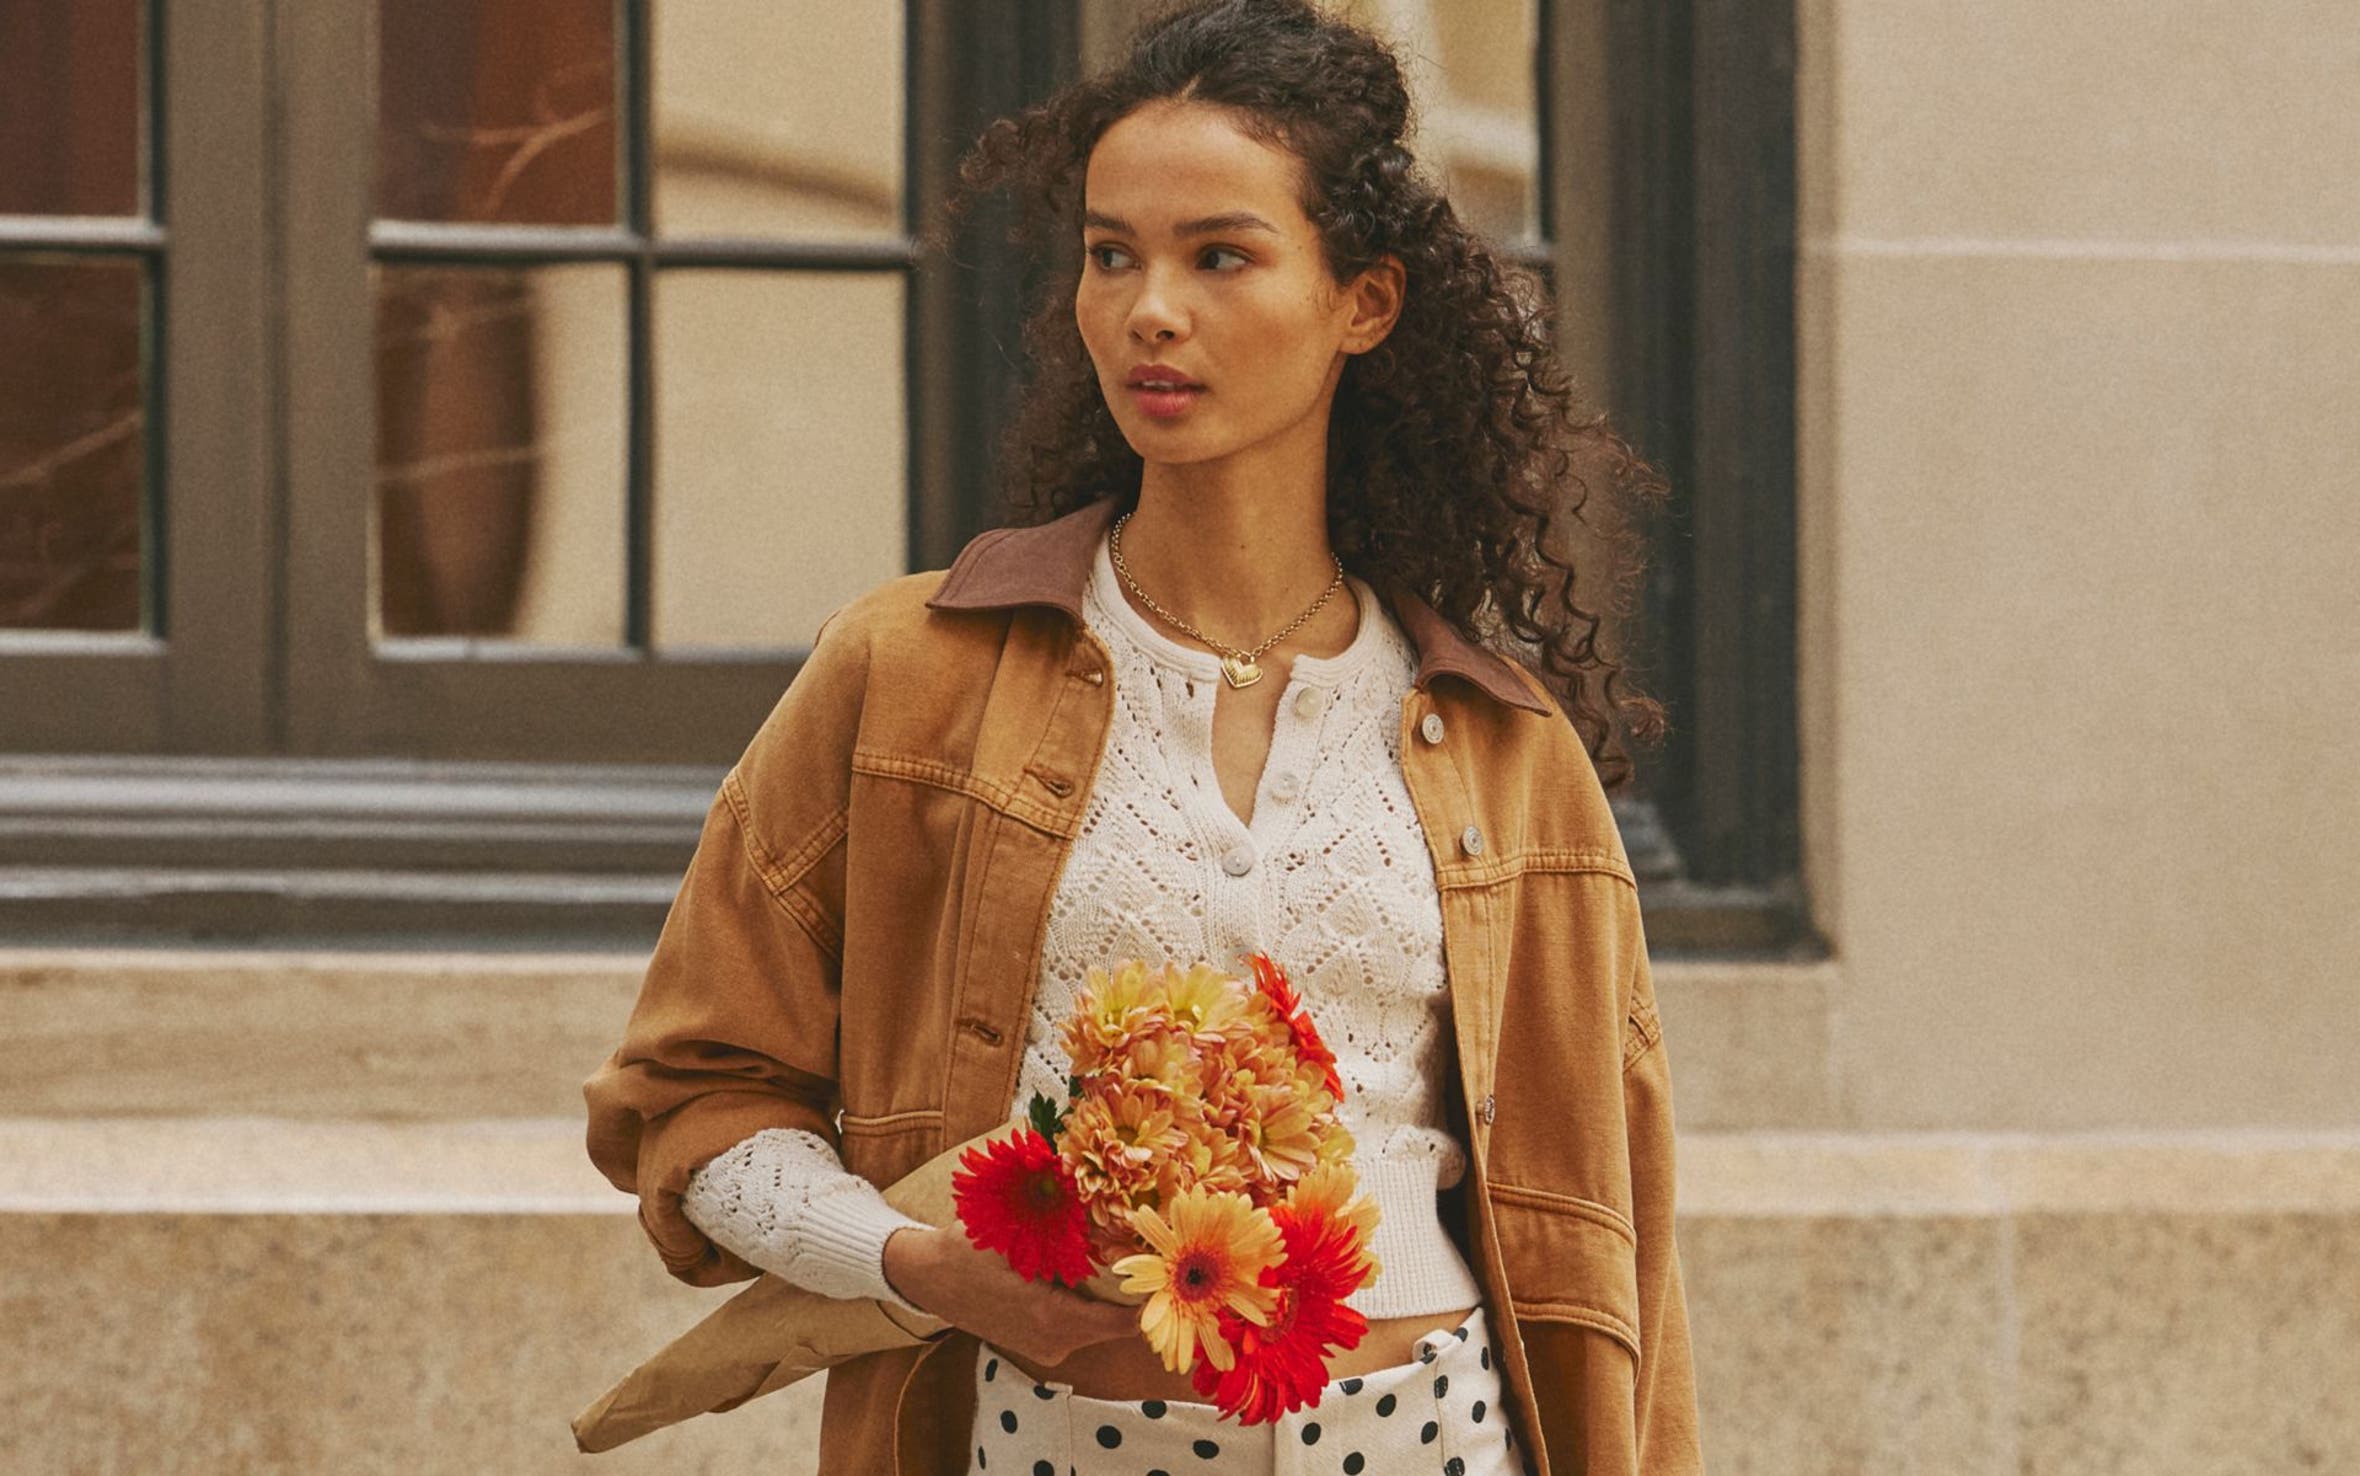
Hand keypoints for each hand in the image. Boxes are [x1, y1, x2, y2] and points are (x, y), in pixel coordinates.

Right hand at [881, 1224, 1140, 1367]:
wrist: (927, 1278)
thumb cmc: (968, 1250)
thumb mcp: (1013, 1226)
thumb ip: (1058, 1214)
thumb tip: (1101, 1186)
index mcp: (1050, 1316)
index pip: (1124, 1322)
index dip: (1148, 1296)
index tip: (1164, 1266)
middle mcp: (1053, 1341)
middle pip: (1116, 1323)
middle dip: (1131, 1290)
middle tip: (1146, 1251)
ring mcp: (1047, 1348)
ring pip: (1099, 1324)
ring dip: (1110, 1296)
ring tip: (1118, 1256)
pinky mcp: (1041, 1345)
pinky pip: (1080, 1326)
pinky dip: (1089, 1303)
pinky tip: (1086, 1272)